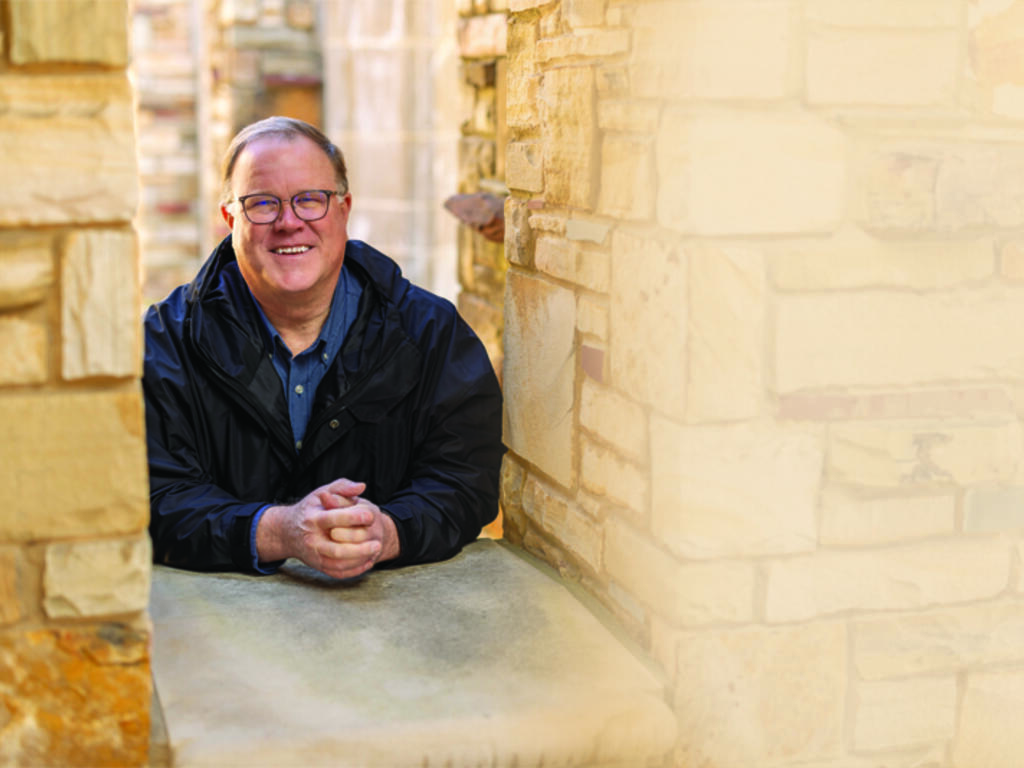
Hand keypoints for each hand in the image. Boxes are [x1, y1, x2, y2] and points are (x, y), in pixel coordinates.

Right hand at [255, 478, 397, 578]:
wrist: (288, 531)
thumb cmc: (310, 509)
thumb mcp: (322, 492)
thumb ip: (342, 487)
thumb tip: (361, 487)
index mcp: (313, 519)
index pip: (333, 519)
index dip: (353, 517)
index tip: (370, 515)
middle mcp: (312, 540)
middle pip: (336, 549)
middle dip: (359, 548)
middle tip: (377, 542)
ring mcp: (315, 555)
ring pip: (338, 564)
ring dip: (359, 561)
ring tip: (375, 551)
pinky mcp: (318, 566)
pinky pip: (337, 573)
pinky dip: (354, 570)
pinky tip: (367, 561)